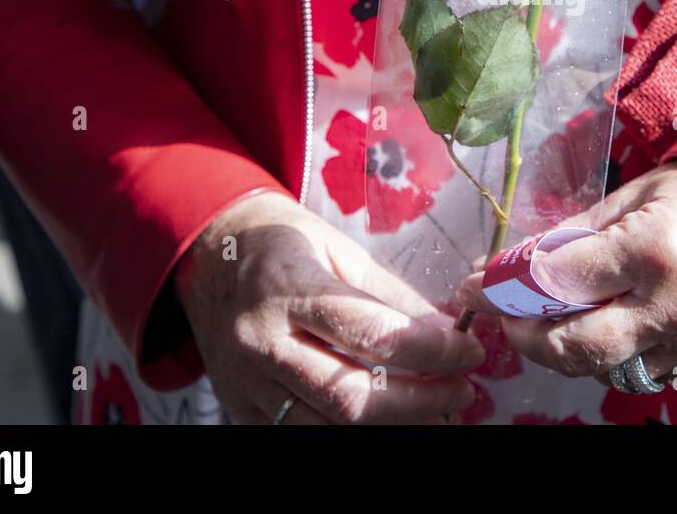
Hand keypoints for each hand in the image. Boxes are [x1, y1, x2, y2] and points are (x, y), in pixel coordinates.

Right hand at [174, 189, 483, 423]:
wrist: (207, 256)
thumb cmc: (282, 245)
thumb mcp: (340, 251)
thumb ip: (391, 296)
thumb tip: (446, 334)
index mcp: (287, 289)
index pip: (369, 332)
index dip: (429, 350)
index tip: (468, 352)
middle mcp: (260, 341)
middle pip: (348, 394)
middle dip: (418, 400)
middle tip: (462, 391)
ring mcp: (245, 383)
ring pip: (327, 426)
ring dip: (392, 422)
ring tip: (434, 406)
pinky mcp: (240, 409)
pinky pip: (302, 432)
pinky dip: (351, 429)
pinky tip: (389, 415)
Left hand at [457, 160, 676, 384]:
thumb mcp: (634, 197)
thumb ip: (572, 237)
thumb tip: (508, 267)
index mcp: (653, 246)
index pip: (557, 282)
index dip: (507, 288)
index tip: (476, 287)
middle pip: (575, 347)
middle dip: (529, 337)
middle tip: (508, 319)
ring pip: (609, 369)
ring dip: (577, 347)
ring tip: (569, 314)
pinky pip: (650, 373)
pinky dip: (624, 354)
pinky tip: (624, 323)